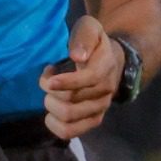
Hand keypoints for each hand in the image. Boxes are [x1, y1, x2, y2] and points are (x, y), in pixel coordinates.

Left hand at [38, 15, 120, 139]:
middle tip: (48, 80)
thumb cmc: (94, 44)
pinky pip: (70, 133)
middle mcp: (105, 92)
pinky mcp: (93, 121)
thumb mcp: (91, 28)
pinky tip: (52, 110)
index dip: (66, 81)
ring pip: (69, 119)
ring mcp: (100, 109)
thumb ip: (84, 37)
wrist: (113, 62)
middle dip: (51, 92)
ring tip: (50, 94)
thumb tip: (77, 57)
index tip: (48, 77)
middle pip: (71, 102)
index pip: (88, 80)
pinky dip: (54, 124)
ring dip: (51, 107)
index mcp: (105, 68)